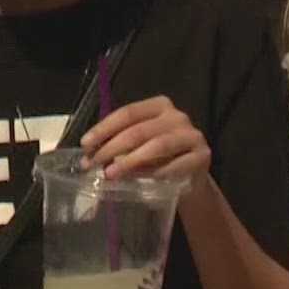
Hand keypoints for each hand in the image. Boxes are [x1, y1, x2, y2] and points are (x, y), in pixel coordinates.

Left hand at [79, 96, 211, 188]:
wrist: (192, 180)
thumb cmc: (159, 160)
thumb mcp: (138, 147)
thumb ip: (119, 145)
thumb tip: (89, 156)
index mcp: (158, 106)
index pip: (127, 113)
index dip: (104, 128)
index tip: (85, 145)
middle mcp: (177, 116)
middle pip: (139, 130)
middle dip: (112, 148)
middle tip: (94, 165)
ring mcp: (192, 135)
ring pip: (156, 145)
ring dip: (130, 161)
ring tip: (111, 174)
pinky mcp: (203, 156)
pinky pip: (176, 164)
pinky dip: (157, 173)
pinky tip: (143, 182)